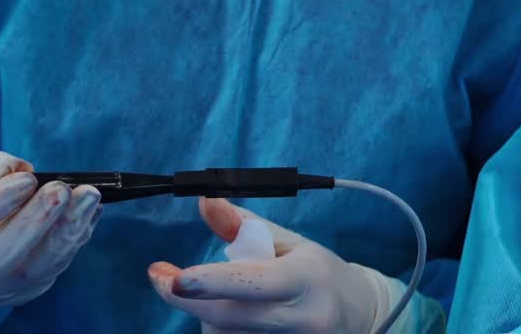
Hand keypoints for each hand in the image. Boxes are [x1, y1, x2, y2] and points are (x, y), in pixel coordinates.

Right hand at [0, 150, 101, 310]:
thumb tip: (26, 173)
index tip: (28, 181)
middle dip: (37, 222)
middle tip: (61, 190)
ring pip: (33, 271)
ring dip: (68, 230)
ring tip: (89, 195)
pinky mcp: (21, 291)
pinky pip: (51, 269)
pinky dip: (73, 238)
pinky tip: (89, 211)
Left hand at [148, 198, 395, 332]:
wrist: (357, 317)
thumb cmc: (318, 273)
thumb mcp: (289, 243)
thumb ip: (244, 225)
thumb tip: (204, 200)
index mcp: (306, 278)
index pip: (254, 281)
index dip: (213, 282)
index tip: (174, 278)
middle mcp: (300, 319)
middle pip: (228, 317)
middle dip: (190, 298)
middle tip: (163, 278)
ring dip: (215, 316)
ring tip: (239, 300)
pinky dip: (227, 330)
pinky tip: (245, 320)